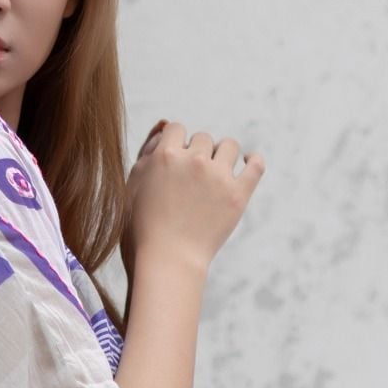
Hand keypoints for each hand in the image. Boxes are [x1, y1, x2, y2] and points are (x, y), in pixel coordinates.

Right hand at [121, 119, 264, 283]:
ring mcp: (218, 178)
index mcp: (165, 155)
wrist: (167, 263)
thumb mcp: (132, 186)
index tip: (176, 163)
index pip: (177, 129)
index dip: (177, 145)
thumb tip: (164, 125)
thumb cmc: (142, 230)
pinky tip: (248, 163)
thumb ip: (147, 152)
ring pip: (229, 146)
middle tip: (192, 180)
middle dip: (198, 154)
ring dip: (223, 156)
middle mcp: (193, 161)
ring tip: (216, 175)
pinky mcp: (238, 196)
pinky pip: (255, 165)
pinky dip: (253, 161)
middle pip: (203, 138)